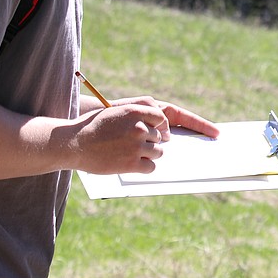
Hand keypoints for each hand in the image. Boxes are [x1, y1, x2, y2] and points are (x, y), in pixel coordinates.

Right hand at [75, 98, 218, 174]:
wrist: (73, 142)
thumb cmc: (97, 125)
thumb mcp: (119, 109)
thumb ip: (143, 111)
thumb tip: (167, 125)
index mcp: (138, 110)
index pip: (168, 117)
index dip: (172, 127)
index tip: (205, 132)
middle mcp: (140, 127)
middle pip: (163, 138)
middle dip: (155, 142)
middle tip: (139, 143)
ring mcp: (136, 146)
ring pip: (159, 154)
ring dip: (149, 156)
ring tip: (128, 153)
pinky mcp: (132, 163)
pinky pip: (152, 168)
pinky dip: (145, 168)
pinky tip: (130, 165)